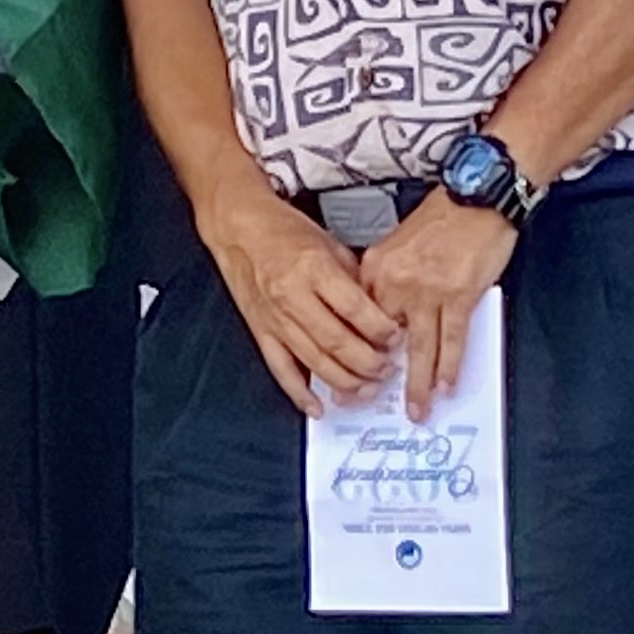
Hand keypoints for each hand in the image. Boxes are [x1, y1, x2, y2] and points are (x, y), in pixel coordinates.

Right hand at [200, 186, 400, 413]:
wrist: (238, 227)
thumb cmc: (283, 230)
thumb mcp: (328, 242)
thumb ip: (353, 278)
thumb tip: (378, 310)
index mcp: (314, 269)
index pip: (355, 309)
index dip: (381, 330)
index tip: (396, 338)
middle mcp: (293, 296)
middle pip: (338, 342)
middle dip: (368, 362)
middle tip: (386, 369)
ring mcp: (275, 318)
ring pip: (314, 361)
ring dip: (344, 381)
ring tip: (366, 388)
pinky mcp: (260, 331)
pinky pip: (281, 369)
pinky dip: (299, 392)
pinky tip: (317, 405)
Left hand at [356, 196, 519, 415]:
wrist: (476, 195)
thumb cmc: (441, 218)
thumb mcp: (397, 244)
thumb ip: (385, 279)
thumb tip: (383, 317)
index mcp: (376, 269)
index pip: (358, 319)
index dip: (353, 350)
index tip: (345, 373)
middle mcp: (396, 283)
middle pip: (383, 341)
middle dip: (376, 376)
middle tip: (364, 401)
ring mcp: (428, 291)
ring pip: (420, 348)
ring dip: (419, 384)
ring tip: (416, 409)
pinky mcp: (459, 295)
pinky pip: (452, 338)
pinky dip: (450, 365)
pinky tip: (447, 385)